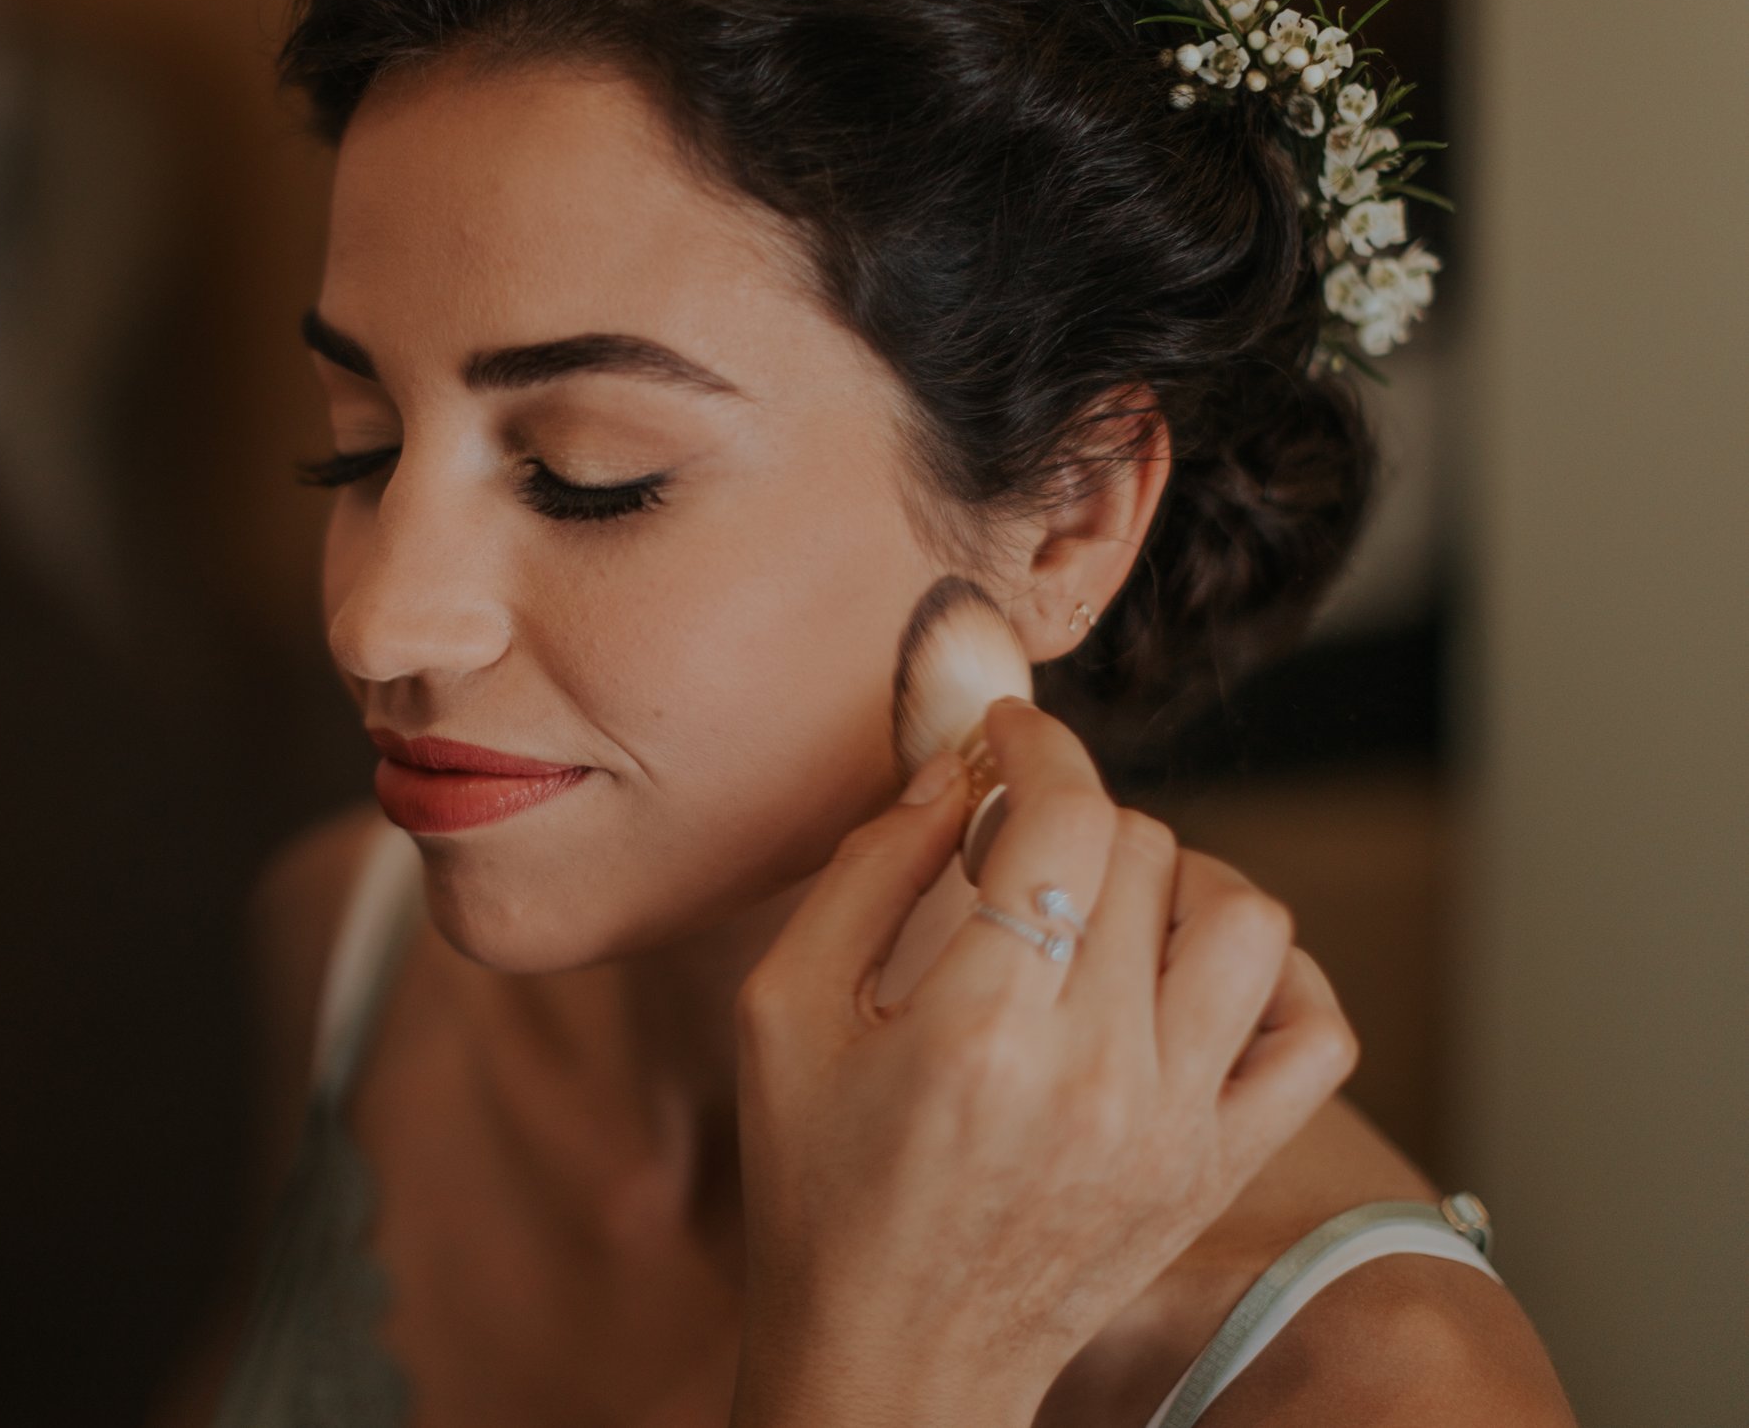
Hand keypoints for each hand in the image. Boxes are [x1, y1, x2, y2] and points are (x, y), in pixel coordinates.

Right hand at [728, 700, 1356, 1427]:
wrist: (890, 1360)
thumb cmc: (816, 1187)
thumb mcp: (783, 1014)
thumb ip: (861, 874)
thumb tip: (947, 770)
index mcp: (976, 1028)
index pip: (1064, 817)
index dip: (1037, 744)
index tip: (1004, 738)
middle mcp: (1096, 1073)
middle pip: (1146, 851)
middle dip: (1076, 817)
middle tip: (1015, 847)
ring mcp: (1175, 1125)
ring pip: (1246, 919)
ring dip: (1179, 878)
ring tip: (1109, 902)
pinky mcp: (1219, 1167)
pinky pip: (1315, 1031)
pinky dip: (1276, 974)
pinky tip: (1192, 971)